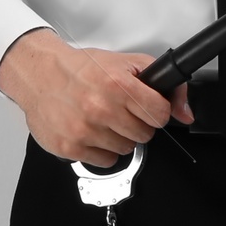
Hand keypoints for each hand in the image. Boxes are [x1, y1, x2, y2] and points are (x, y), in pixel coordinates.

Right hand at [0, 29, 193, 163]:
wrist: (40, 74)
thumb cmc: (81, 69)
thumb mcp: (126, 64)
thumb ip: (163, 85)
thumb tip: (185, 113)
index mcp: (118, 85)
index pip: (160, 115)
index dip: (155, 111)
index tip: (146, 108)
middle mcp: (101, 109)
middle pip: (145, 135)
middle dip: (136, 124)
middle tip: (120, 111)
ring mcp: (85, 131)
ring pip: (126, 150)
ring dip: (118, 137)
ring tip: (103, 119)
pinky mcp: (70, 147)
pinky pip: (105, 161)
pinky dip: (101, 150)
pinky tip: (91, 131)